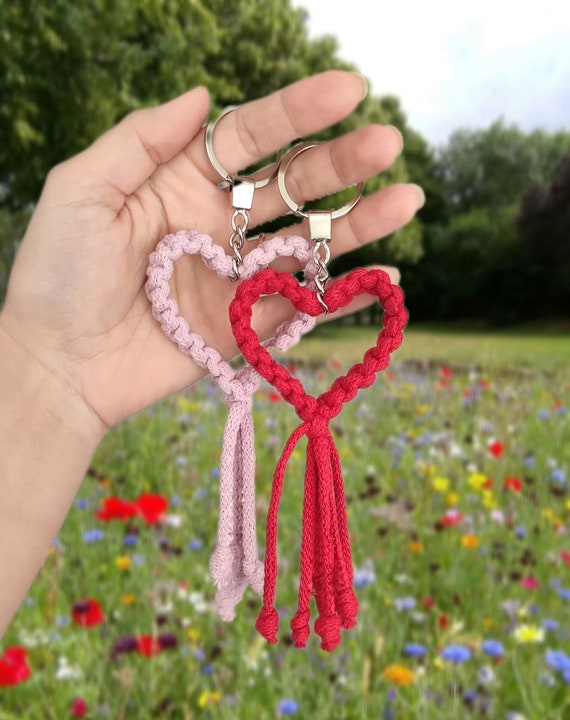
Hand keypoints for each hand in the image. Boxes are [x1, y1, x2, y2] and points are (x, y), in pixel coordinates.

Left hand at [0, 70, 422, 431]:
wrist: (58, 365)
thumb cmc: (58, 275)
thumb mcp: (82, 190)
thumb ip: (140, 139)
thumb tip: (202, 93)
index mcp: (183, 181)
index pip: (252, 137)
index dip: (298, 111)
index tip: (348, 89)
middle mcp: (221, 223)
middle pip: (293, 185)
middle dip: (340, 163)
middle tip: (387, 144)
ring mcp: (240, 277)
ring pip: (310, 243)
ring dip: (359, 223)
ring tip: (408, 201)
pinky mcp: (249, 328)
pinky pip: (306, 309)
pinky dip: (347, 297)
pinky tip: (388, 278)